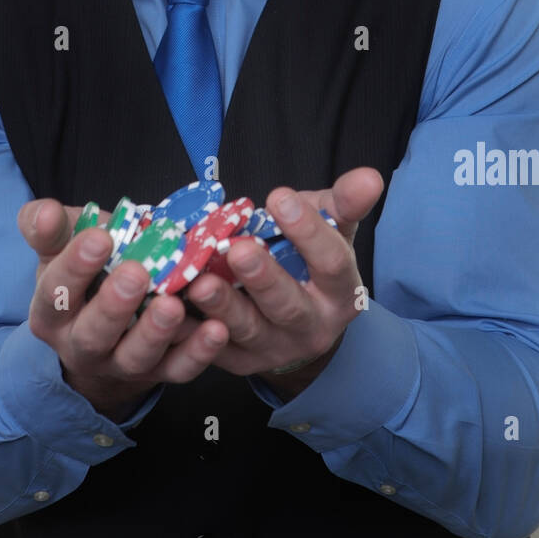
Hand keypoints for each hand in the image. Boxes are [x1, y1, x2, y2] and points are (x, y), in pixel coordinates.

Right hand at [18, 199, 228, 420]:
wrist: (110, 320)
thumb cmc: (89, 270)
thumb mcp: (61, 246)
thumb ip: (47, 228)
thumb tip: (46, 212)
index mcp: (51, 312)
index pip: (56, 293)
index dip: (75, 267)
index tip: (99, 238)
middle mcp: (81, 346)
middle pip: (93, 334)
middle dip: (114, 305)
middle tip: (137, 273)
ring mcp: (120, 363)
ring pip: (135, 357)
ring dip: (156, 333)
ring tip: (172, 305)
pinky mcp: (159, 372)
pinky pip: (178, 369)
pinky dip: (198, 353)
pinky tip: (216, 329)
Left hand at [183, 167, 383, 394]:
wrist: (299, 322)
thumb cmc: (310, 260)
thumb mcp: (333, 229)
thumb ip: (345, 203)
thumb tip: (370, 176)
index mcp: (341, 293)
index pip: (332, 263)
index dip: (308, 232)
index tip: (279, 196)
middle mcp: (311, 327)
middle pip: (288, 305)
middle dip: (263, 277)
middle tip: (237, 248)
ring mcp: (273, 348)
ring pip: (247, 330)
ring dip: (221, 306)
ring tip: (198, 281)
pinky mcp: (237, 360)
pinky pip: (211, 349)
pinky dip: (188, 331)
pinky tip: (168, 307)